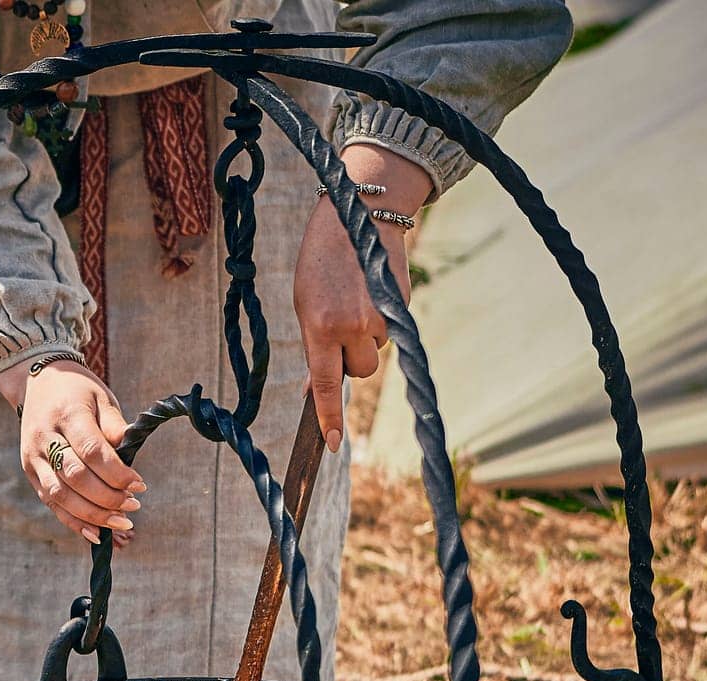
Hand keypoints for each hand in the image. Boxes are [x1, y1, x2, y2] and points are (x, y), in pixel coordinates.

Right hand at [0, 356, 141, 545]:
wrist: (38, 382)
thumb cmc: (79, 391)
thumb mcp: (101, 398)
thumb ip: (114, 426)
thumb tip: (128, 456)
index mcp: (66, 414)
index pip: (92, 451)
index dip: (117, 473)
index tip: (140, 485)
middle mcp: (45, 437)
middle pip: (76, 476)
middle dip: (108, 497)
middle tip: (134, 505)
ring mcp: (34, 457)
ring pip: (61, 495)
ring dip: (93, 514)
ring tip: (121, 522)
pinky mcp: (31, 472)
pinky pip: (51, 503)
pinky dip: (74, 522)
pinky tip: (96, 533)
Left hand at [293, 146, 432, 452]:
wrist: (360, 211)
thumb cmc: (322, 259)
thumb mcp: (305, 301)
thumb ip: (313, 344)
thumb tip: (315, 386)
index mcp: (321, 326)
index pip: (325, 383)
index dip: (328, 416)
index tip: (333, 443)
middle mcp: (353, 326)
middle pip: (360, 372)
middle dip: (353, 358)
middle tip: (341, 325)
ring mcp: (381, 317)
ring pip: (376, 352)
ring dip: (366, 337)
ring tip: (355, 298)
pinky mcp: (402, 306)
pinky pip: (390, 331)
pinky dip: (381, 319)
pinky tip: (371, 290)